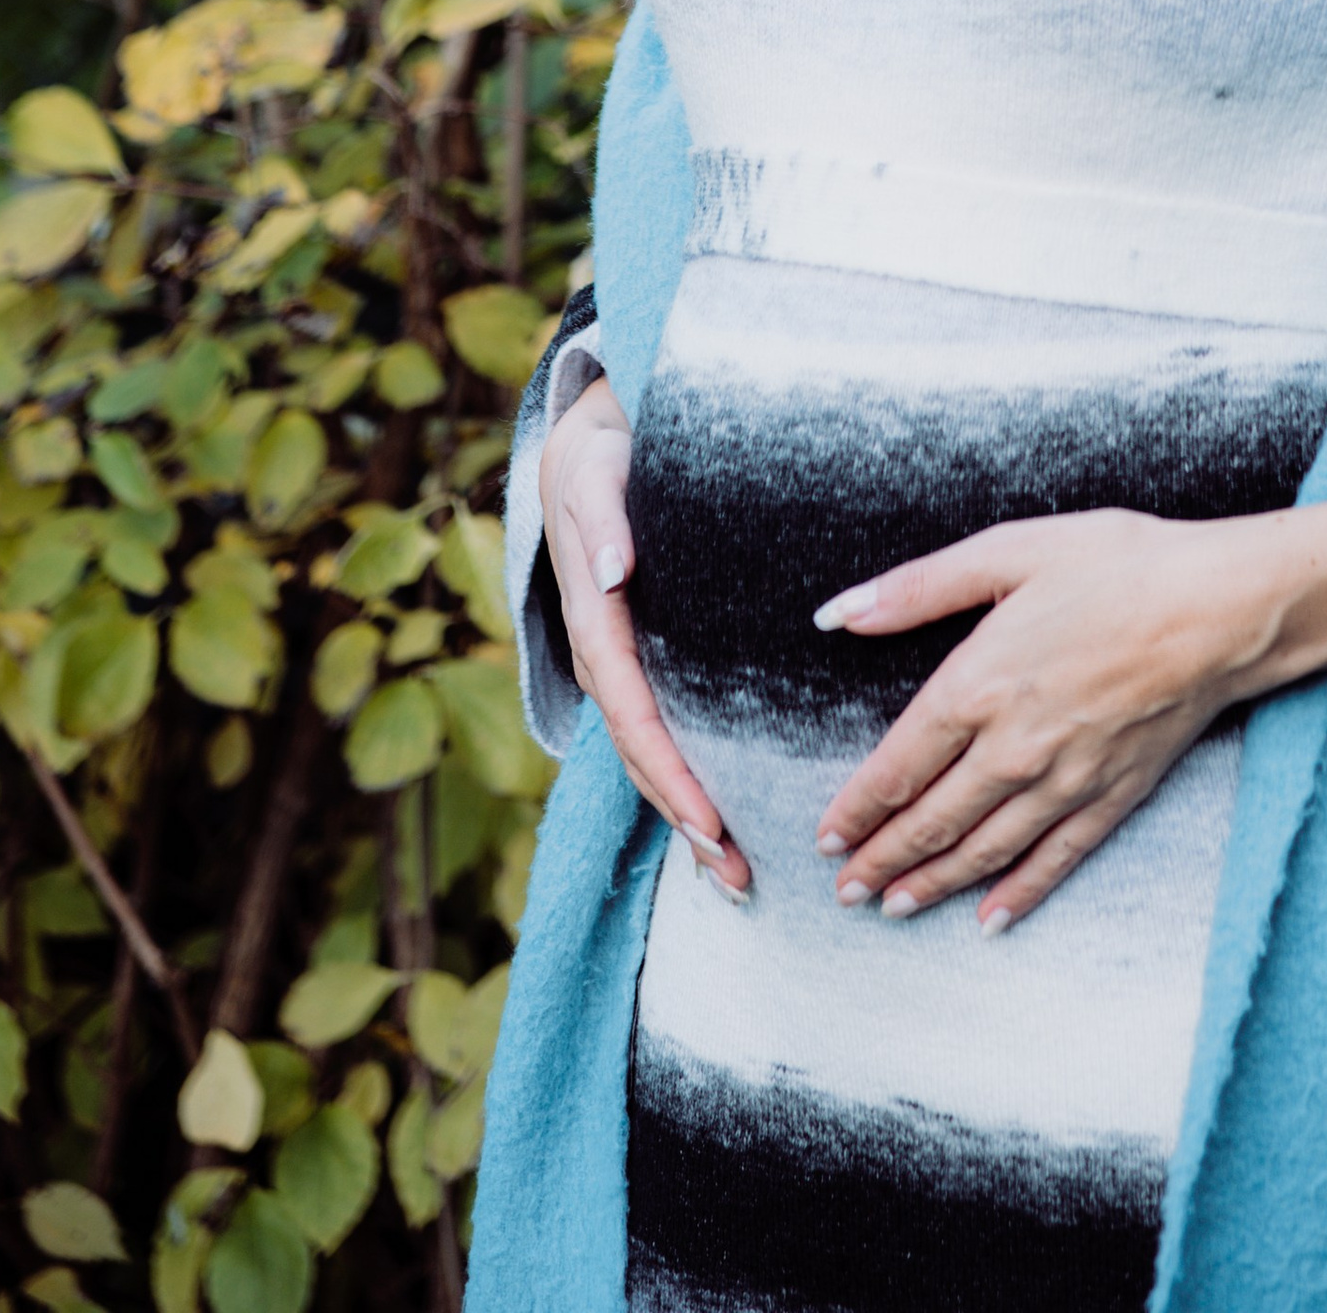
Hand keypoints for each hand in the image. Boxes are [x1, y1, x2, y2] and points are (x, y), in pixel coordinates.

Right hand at [538, 377, 749, 896]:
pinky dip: (689, 785)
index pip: (633, 712)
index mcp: (595, 622)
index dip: (668, 771)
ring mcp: (622, 668)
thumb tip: (614, 570)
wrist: (588, 448)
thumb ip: (604, 520)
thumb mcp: (595, 474)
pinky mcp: (645, 665)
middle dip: (686, 818)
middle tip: (738, 876)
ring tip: (738, 878)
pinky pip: (663, 734)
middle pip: (642, 756)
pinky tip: (727, 828)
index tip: (710, 819)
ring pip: (652, 758)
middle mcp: (605, 657)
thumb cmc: (602, 458)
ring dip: (689, 819)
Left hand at [812, 478, 1326, 932]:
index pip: (900, 765)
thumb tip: (837, 613)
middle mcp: (1013, 747)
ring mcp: (1066, 781)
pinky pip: (1054, 860)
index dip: (859, 808)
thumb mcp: (1009, 551)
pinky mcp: (1113, 797)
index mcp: (979, 683)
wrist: (1221, 608)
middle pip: (932, 820)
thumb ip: (918, 587)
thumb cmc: (1119, 565)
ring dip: (932, 883)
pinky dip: (1018, 894)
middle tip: (845, 891)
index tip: (827, 836)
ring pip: (984, 849)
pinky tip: (991, 919)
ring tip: (894, 907)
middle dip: (882, 859)